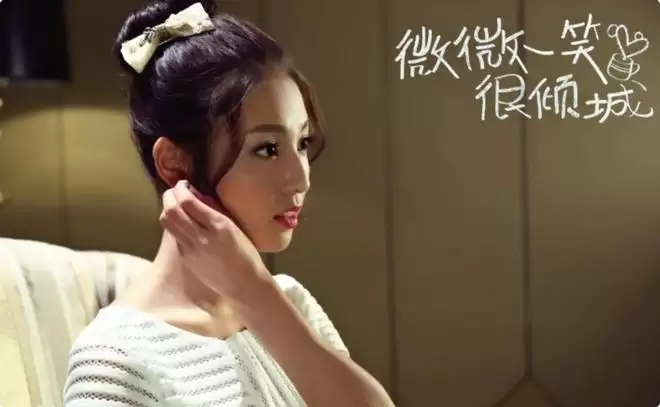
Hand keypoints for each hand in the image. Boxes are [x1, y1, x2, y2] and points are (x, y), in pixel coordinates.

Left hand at [158, 180, 269, 300]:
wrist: (243, 284)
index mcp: (219, 225)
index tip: (183, 184)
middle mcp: (202, 237)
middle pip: (172, 210)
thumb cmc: (245, 253)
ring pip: (167, 222)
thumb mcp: (234, 226)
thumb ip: (214, 209)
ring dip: (167, 209)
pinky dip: (174, 224)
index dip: (180, 188)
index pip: (188, 201)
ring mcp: (191, 249)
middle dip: (169, 195)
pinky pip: (174, 235)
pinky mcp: (186, 258)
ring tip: (175, 205)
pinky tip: (182, 222)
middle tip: (175, 191)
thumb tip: (194, 194)